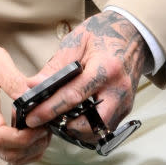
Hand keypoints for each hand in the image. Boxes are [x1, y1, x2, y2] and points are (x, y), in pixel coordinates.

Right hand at [0, 36, 51, 164]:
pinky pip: (5, 150)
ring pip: (7, 156)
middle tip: (47, 126)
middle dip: (32, 145)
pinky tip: (32, 130)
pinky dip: (23, 148)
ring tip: (43, 129)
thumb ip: (13, 79)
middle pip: (6, 153)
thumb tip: (32, 96)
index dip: (22, 137)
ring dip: (30, 149)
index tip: (39, 125)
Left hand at [22, 11, 151, 143]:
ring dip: (76, 130)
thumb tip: (34, 85)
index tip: (32, 117)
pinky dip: (88, 127)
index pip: (73, 96)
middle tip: (46, 121)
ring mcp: (125, 102)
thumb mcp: (78, 40)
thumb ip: (56, 65)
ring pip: (98, 132)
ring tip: (59, 118)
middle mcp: (118, 89)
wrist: (133, 34)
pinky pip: (105, 128)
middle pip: (90, 124)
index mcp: (106, 68)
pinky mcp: (126, 109)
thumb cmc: (104, 33)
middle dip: (65, 127)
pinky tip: (75, 116)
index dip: (50, 109)